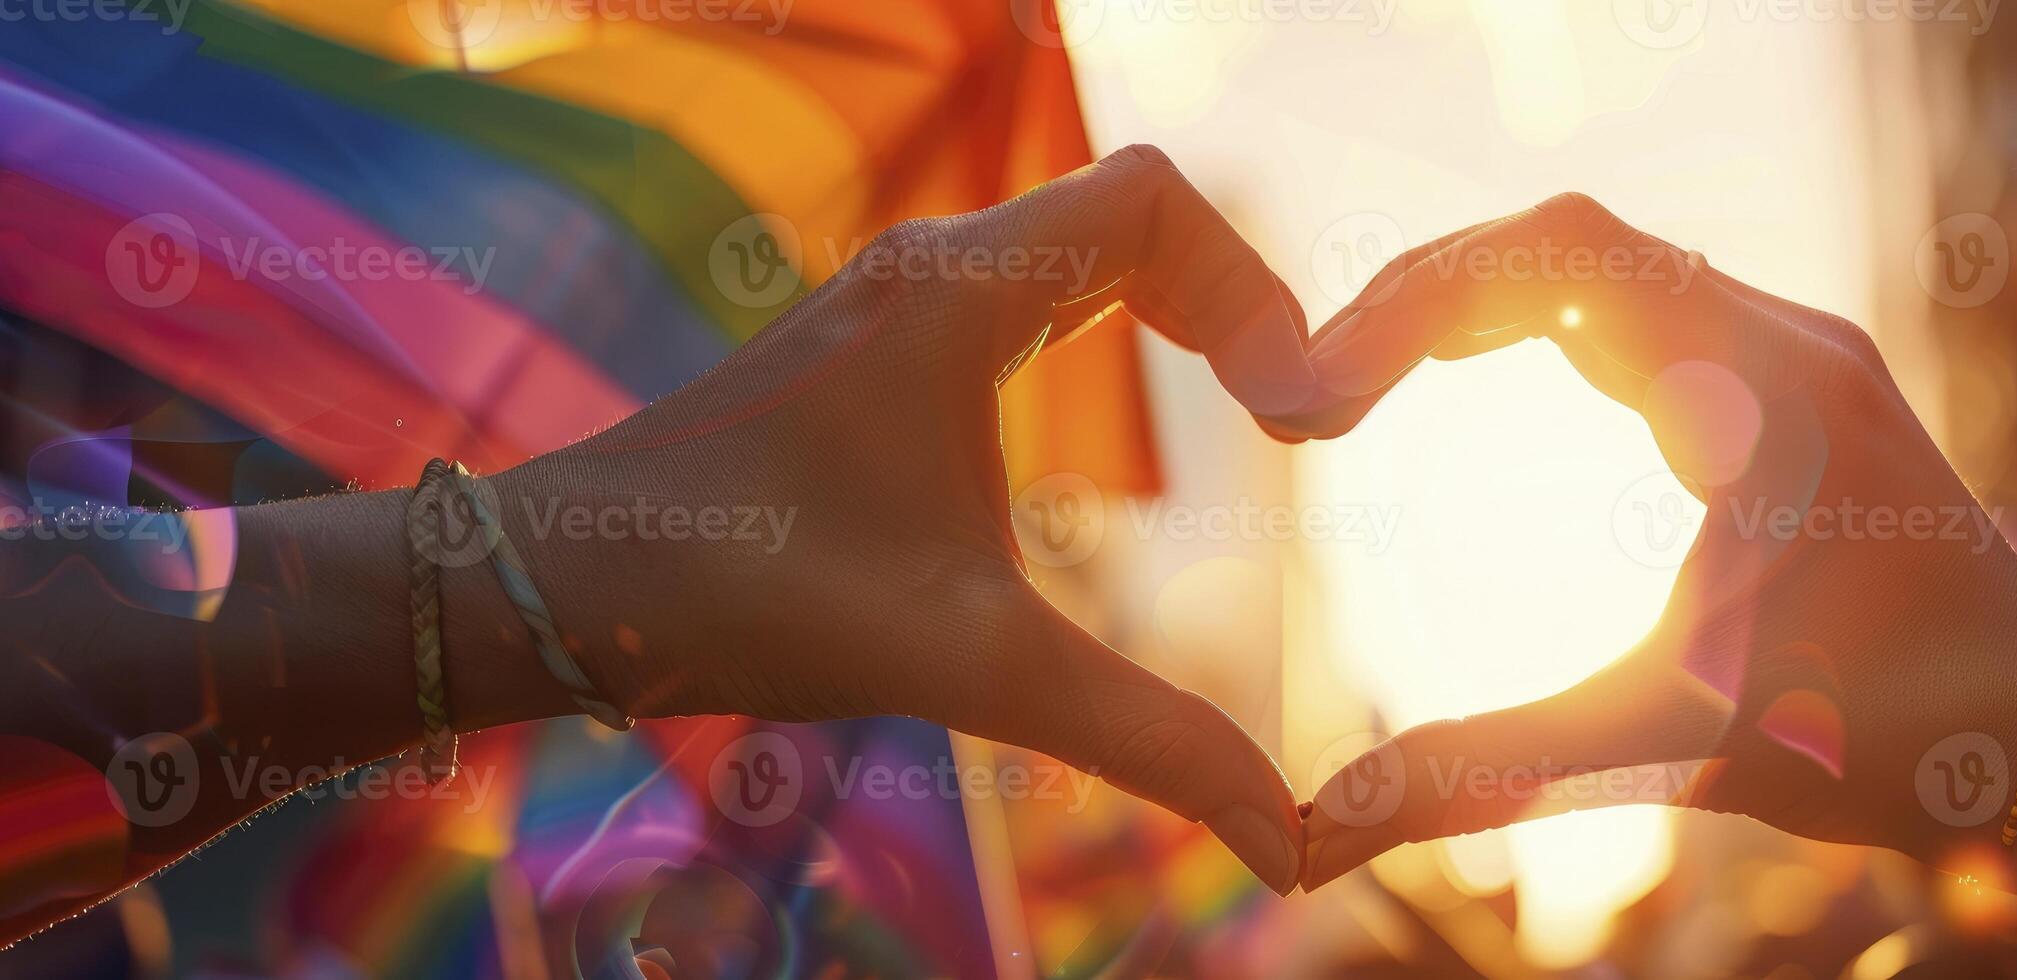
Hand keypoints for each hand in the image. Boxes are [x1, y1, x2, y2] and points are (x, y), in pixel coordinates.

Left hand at [469, 146, 1353, 891]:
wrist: (562, 588)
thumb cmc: (750, 598)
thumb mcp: (972, 665)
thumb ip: (1146, 740)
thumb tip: (1289, 841)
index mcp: (960, 293)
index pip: (1159, 203)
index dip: (1254, 291)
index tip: (1291, 420)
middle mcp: (930, 270)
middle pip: (1136, 215)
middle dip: (1234, 301)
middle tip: (1290, 418)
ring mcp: (894, 304)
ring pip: (1080, 249)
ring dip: (1174, 311)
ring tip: (1248, 414)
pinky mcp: (870, 354)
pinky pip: (1030, 295)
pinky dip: (1109, 331)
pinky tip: (1115, 443)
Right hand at [1293, 194, 2016, 888]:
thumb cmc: (1890, 744)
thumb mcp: (1671, 751)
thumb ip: (1487, 773)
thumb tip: (1318, 834)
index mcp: (1768, 398)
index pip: (1561, 260)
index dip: (1420, 299)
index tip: (1321, 398)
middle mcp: (1789, 343)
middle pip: (1568, 241)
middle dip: (1426, 299)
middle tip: (1316, 389)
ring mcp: (1797, 352)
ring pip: (1607, 263)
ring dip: (1481, 302)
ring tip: (1366, 378)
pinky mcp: (1794, 382)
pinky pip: (1646, 303)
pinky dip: (1541, 322)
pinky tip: (1467, 377)